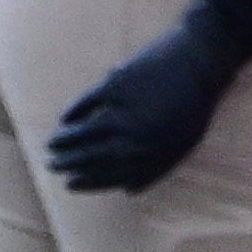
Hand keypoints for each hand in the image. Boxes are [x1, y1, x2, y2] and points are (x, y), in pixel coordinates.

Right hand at [45, 20, 245, 197]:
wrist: (201, 60)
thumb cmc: (195, 104)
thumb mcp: (183, 144)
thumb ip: (155, 169)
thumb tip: (128, 191)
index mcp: (153, 156)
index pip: (111, 176)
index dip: (88, 183)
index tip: (70, 185)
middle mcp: (135, 138)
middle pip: (93, 157)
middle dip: (69, 164)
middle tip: (51, 166)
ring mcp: (125, 112)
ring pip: (85, 133)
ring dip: (65, 142)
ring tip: (50, 146)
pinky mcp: (117, 86)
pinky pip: (88, 104)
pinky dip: (74, 112)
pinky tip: (64, 119)